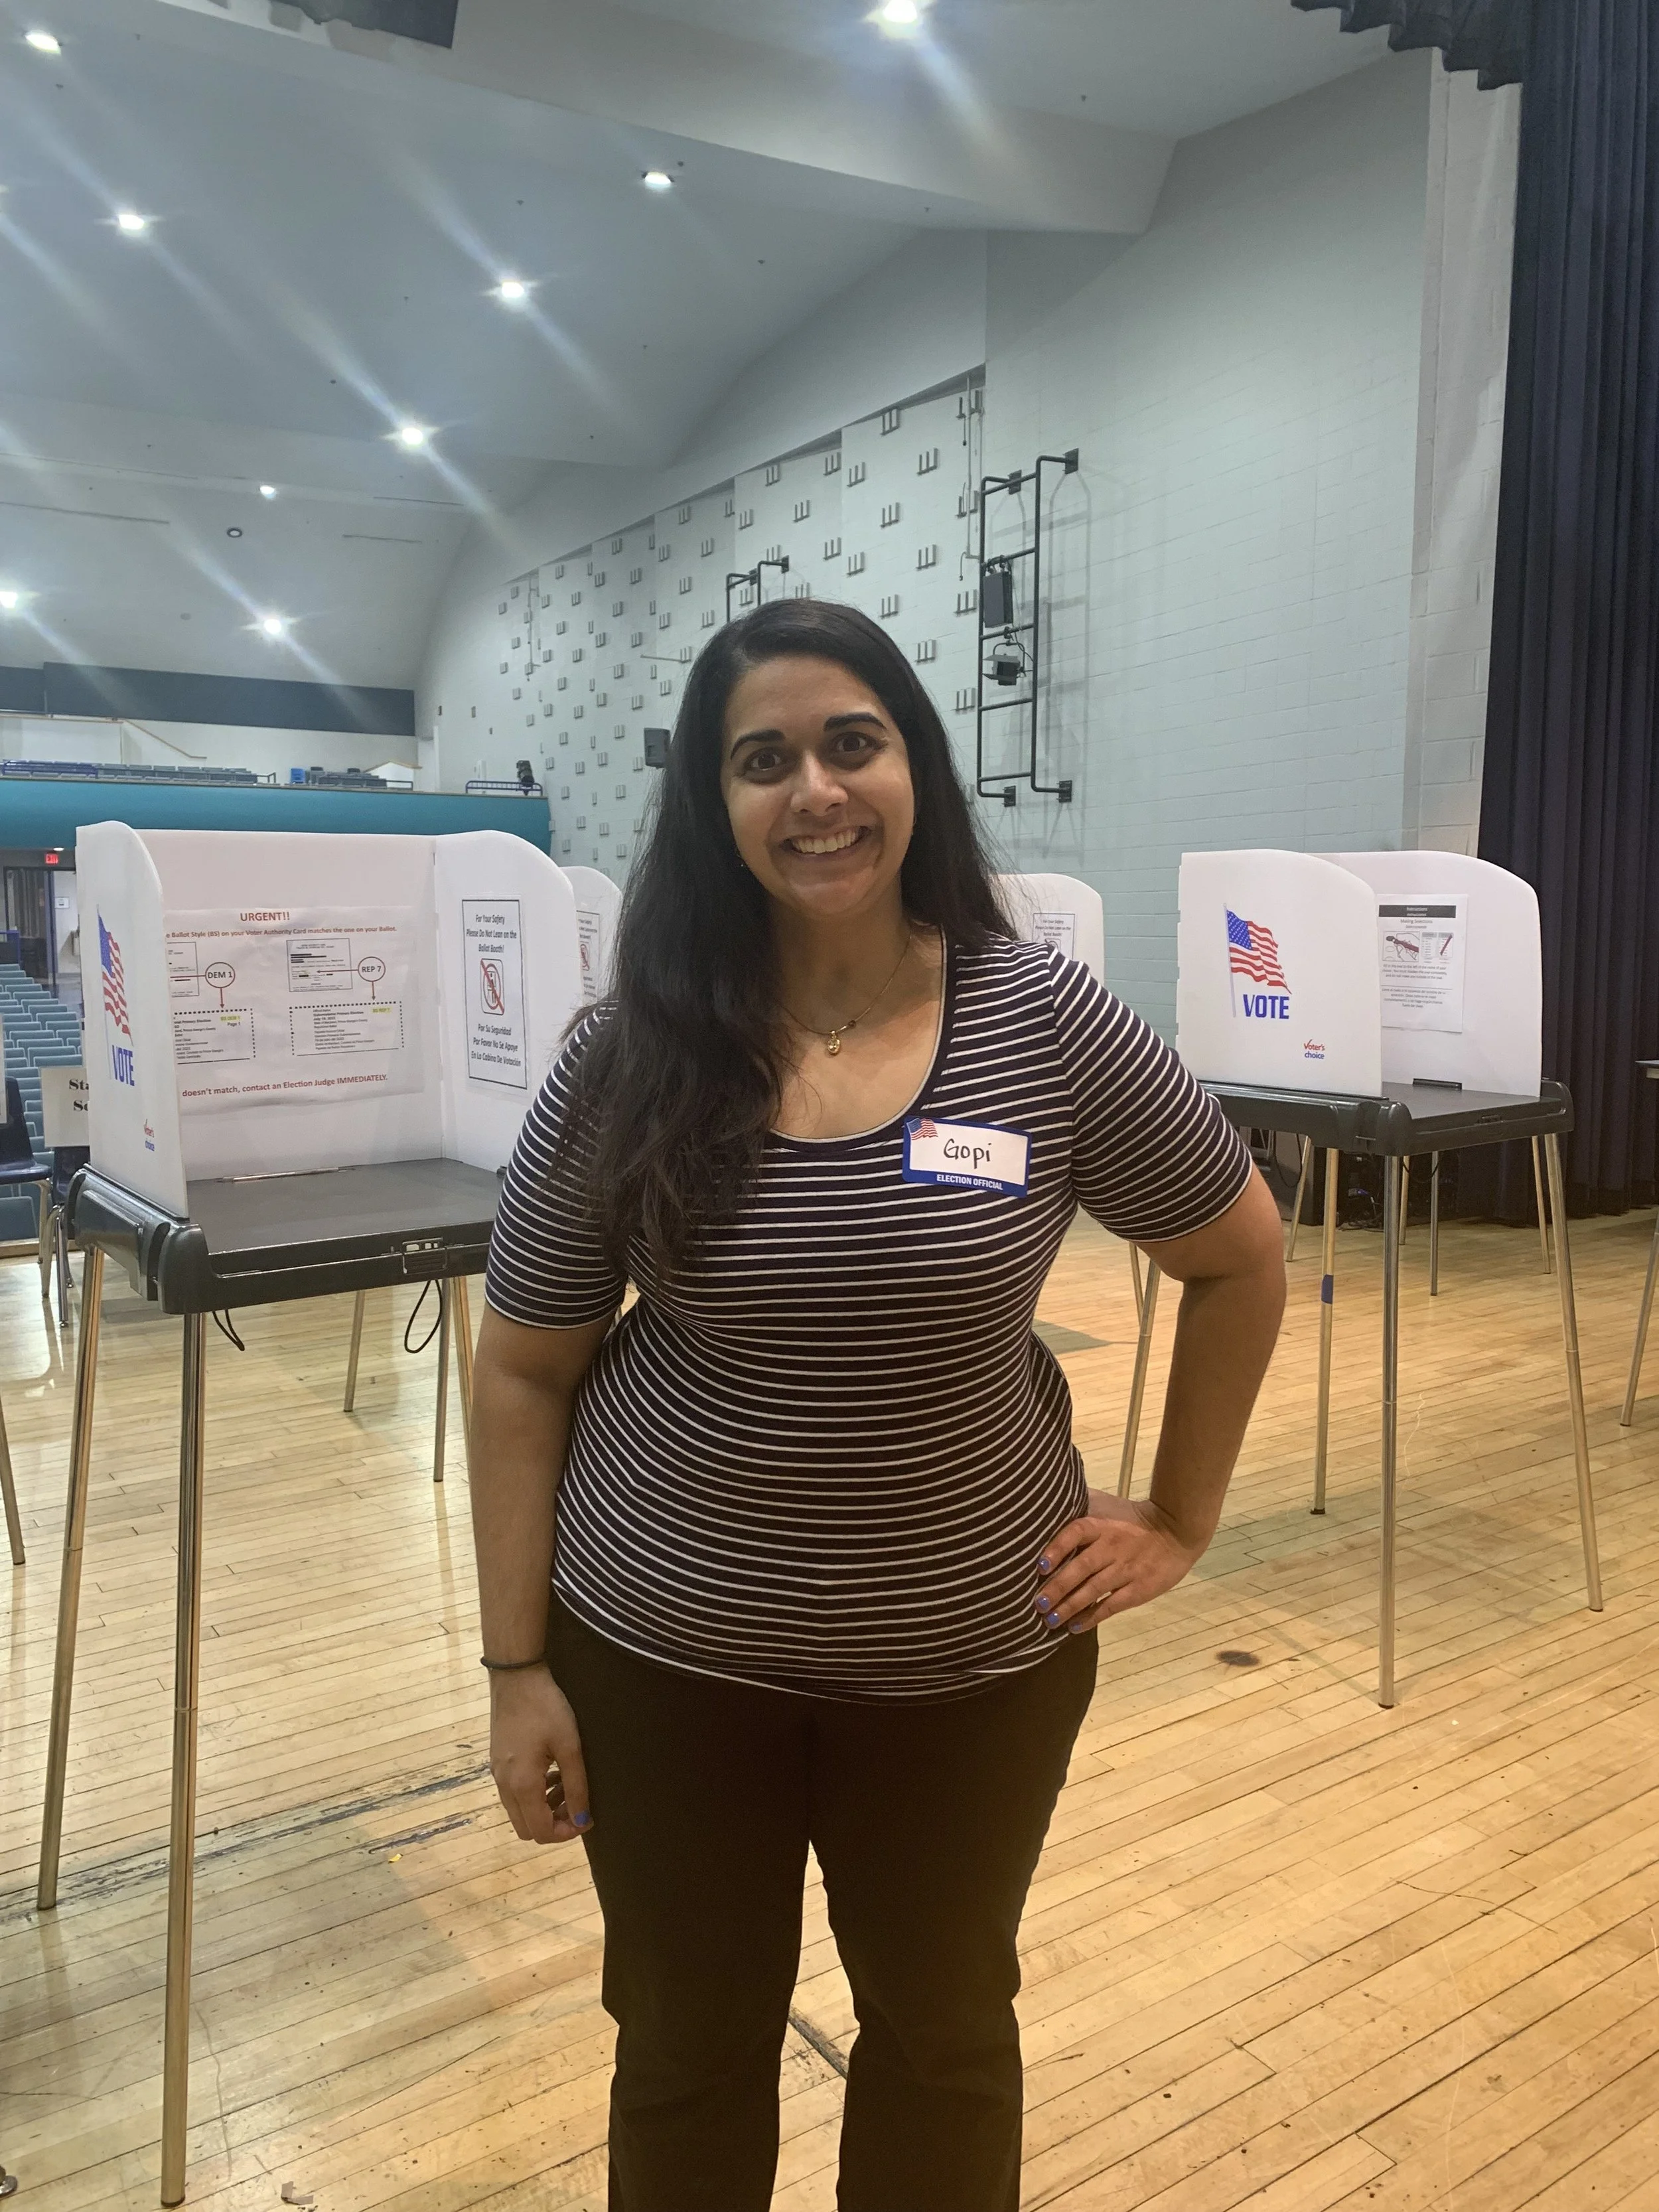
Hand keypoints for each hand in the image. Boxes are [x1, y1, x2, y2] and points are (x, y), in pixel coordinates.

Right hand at [488, 1668, 592, 1843]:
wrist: (516, 1677)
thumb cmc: (546, 1708)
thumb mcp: (569, 1746)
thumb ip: (576, 1786)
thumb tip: (582, 1820)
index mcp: (522, 1785)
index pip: (541, 1832)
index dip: (567, 1833)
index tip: (587, 1819)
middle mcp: (504, 1786)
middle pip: (527, 1829)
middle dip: (555, 1825)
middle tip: (578, 1806)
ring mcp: (497, 1775)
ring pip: (520, 1813)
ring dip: (544, 1810)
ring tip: (568, 1788)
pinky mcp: (497, 1763)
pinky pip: (514, 1795)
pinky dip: (534, 1796)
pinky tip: (552, 1774)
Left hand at [1033, 1491, 1202, 1633]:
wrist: (1176, 1531)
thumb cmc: (1133, 1519)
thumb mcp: (1109, 1505)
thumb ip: (1082, 1503)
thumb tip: (1050, 1500)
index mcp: (1102, 1525)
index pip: (1076, 1533)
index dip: (1057, 1548)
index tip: (1040, 1566)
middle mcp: (1111, 1547)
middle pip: (1081, 1568)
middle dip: (1057, 1587)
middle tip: (1037, 1604)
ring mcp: (1125, 1570)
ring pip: (1093, 1590)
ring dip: (1069, 1607)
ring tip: (1050, 1620)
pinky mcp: (1138, 1590)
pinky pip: (1111, 1606)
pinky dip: (1092, 1618)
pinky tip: (1074, 1627)